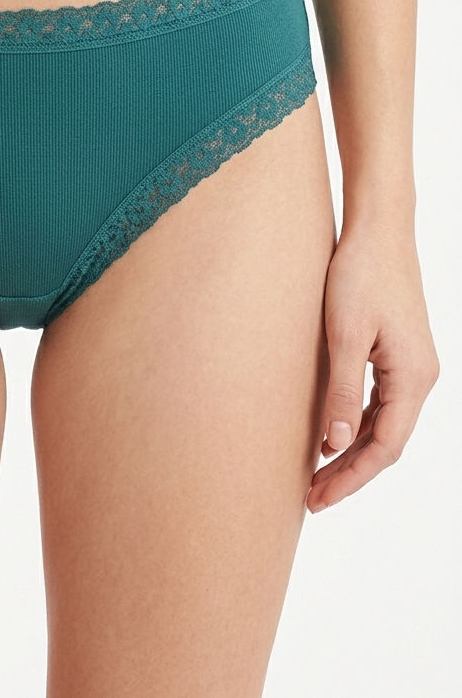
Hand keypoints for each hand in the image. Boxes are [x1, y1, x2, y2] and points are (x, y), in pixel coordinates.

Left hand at [307, 222, 438, 512]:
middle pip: (385, 442)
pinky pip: (380, 401)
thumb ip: (342, 391)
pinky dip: (356, 423)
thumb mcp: (344, 335)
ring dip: (350, 451)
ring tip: (315, 475)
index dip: (350, 478)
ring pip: (382, 424)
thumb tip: (335, 444)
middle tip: (310, 498)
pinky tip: (329, 433)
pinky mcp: (397, 351)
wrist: (377, 229)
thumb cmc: (360, 275)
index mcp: (413, 379)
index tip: (317, 499)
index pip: (384, 448)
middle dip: (348, 472)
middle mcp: (420, 377)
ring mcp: (411, 365)